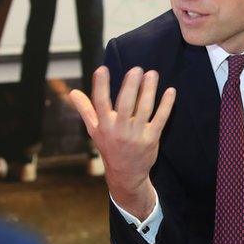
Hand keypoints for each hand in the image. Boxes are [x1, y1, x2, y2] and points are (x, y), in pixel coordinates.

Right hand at [69, 66, 175, 219]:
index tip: (102, 69)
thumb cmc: (109, 147)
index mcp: (104, 126)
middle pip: (125, 105)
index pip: (100, 103)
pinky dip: (166, 105)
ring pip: (144, 109)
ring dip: (149, 90)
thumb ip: (85, 110)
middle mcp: (119, 130)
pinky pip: (160, 119)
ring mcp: (137, 135)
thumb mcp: (94, 131)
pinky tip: (170, 91)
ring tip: (152, 74)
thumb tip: (72, 92)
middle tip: (136, 69)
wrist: (126, 174)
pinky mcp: (152, 139)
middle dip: (131, 86)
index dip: (101, 86)